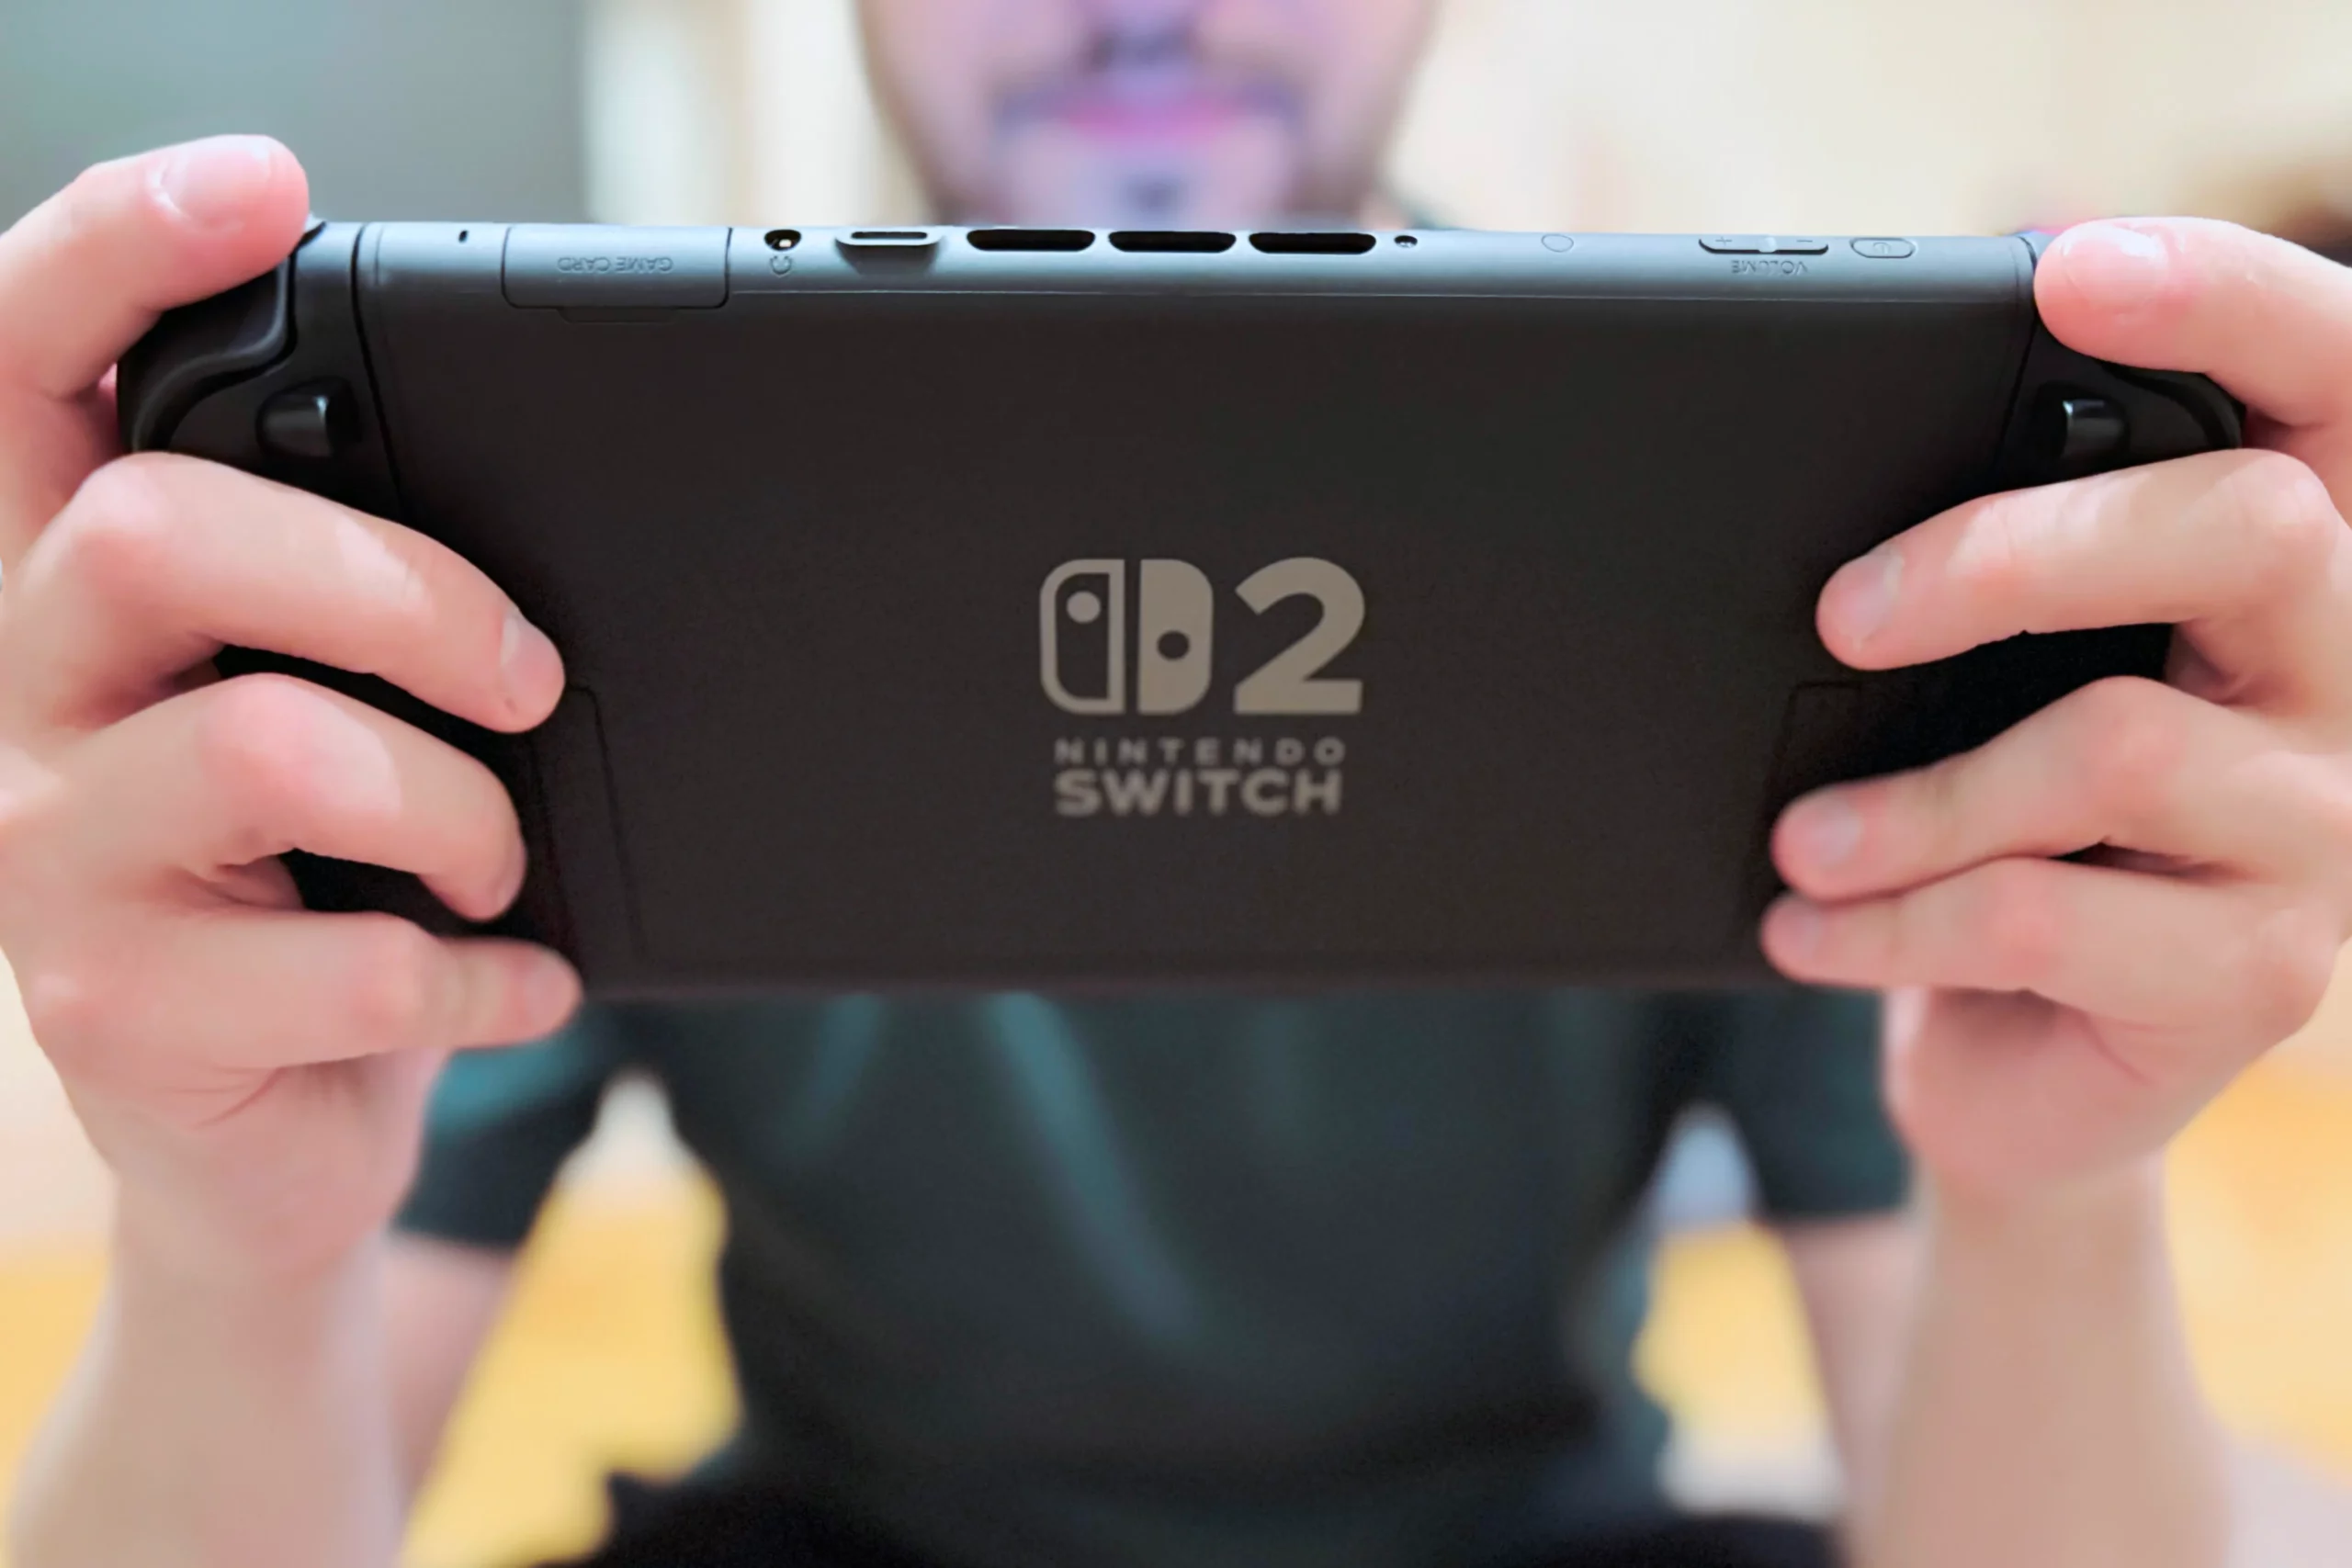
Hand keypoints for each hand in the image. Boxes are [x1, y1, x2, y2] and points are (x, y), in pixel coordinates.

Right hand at [0, 138, 579, 1277]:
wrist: (276, 1141)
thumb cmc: (331, 890)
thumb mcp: (336, 718)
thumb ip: (357, 607)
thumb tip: (537, 530)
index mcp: (70, 590)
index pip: (20, 368)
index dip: (113, 254)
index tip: (263, 192)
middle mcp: (19, 699)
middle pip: (158, 533)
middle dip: (402, 588)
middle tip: (527, 670)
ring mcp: (44, 858)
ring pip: (271, 746)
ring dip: (458, 808)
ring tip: (497, 859)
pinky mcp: (113, 1009)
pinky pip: (346, 959)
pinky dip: (483, 974)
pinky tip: (513, 981)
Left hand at [1763, 218, 2351, 1203]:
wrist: (2023, 1068)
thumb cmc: (2002, 831)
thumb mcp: (1999, 682)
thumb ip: (2000, 570)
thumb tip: (1863, 462)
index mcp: (2301, 564)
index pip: (2329, 380)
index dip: (2226, 300)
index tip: (2068, 270)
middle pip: (2244, 529)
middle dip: (2008, 553)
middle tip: (1843, 610)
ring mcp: (2328, 831)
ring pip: (2112, 746)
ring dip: (1909, 799)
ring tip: (1801, 837)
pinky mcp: (2260, 976)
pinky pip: (2043, 912)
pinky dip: (1889, 919)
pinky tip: (1809, 925)